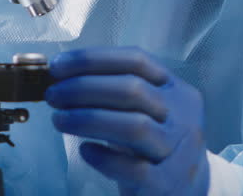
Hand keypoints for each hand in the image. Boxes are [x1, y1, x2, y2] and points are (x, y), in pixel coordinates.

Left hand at [46, 47, 209, 195]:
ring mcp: (178, 151)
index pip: (136, 60)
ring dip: (87, 119)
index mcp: (177, 91)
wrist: (190, 190)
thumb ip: (118, 93)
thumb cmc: (155, 145)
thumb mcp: (150, 112)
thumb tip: (64, 77)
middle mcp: (183, 117)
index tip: (58, 65)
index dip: (93, 59)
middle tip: (53, 94)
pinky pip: (133, 168)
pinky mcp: (167, 184)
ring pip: (134, 126)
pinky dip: (104, 157)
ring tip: (59, 120)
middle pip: (132, 90)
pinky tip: (85, 150)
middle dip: (84, 87)